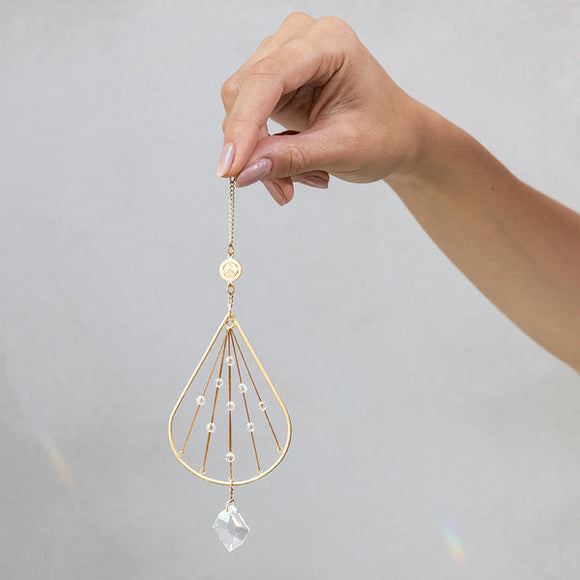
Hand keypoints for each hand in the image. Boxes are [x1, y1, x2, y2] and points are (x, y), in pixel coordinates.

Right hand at [217, 12, 426, 204]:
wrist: (397, 135)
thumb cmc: (384, 134)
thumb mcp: (342, 150)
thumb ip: (291, 158)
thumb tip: (242, 172)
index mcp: (328, 43)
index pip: (267, 77)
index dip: (243, 124)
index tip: (230, 168)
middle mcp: (300, 40)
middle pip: (245, 91)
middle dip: (253, 147)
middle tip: (282, 190)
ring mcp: (284, 58)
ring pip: (241, 107)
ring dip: (260, 154)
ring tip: (301, 179)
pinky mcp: (275, 82)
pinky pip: (248, 118)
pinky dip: (263, 151)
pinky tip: (293, 169)